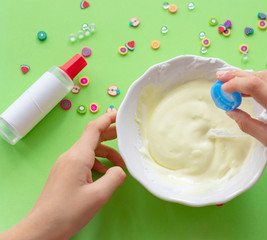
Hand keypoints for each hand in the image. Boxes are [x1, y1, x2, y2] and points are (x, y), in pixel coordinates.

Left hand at [0, 111, 125, 239]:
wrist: (42, 228)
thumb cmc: (68, 212)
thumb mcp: (98, 196)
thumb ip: (114, 178)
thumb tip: (120, 170)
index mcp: (78, 157)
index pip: (94, 129)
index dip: (108, 118)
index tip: (120, 114)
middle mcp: (70, 157)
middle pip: (92, 138)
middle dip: (110, 134)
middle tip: (126, 135)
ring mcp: (65, 165)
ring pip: (89, 150)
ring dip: (106, 153)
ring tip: (120, 164)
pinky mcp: (64, 174)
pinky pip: (83, 161)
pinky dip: (97, 162)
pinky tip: (104, 173)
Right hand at [216, 69, 266, 182]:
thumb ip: (248, 124)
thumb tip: (231, 111)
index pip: (256, 85)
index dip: (235, 83)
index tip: (221, 89)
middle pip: (262, 76)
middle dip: (239, 75)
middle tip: (220, 78)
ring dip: (250, 77)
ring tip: (232, 82)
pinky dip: (262, 82)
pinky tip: (251, 88)